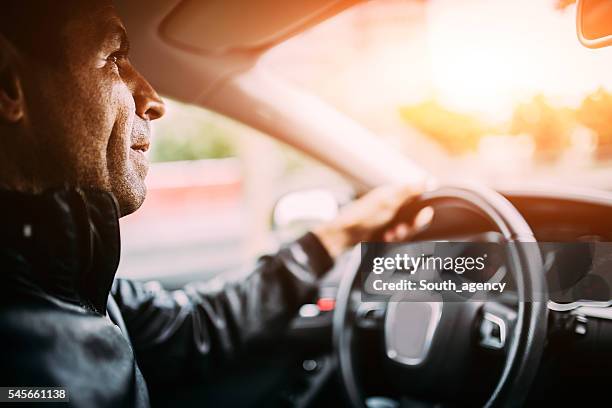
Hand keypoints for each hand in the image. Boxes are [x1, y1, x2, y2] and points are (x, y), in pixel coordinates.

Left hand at [312, 184, 431, 258]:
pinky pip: (397, 240)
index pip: (418, 198)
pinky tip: (384, 239)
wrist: (343, 235)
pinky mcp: (384, 234)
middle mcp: (393, 207)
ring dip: (401, 235)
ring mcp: (388, 222)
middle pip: (414, 218)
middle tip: (402, 229)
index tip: (426, 213)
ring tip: (390, 235)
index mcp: (394, 195)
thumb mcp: (388, 200)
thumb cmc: (363, 215)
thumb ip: (410, 190)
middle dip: (412, 226)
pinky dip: (393, 240)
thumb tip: (430, 180)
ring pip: (407, 231)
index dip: (423, 207)